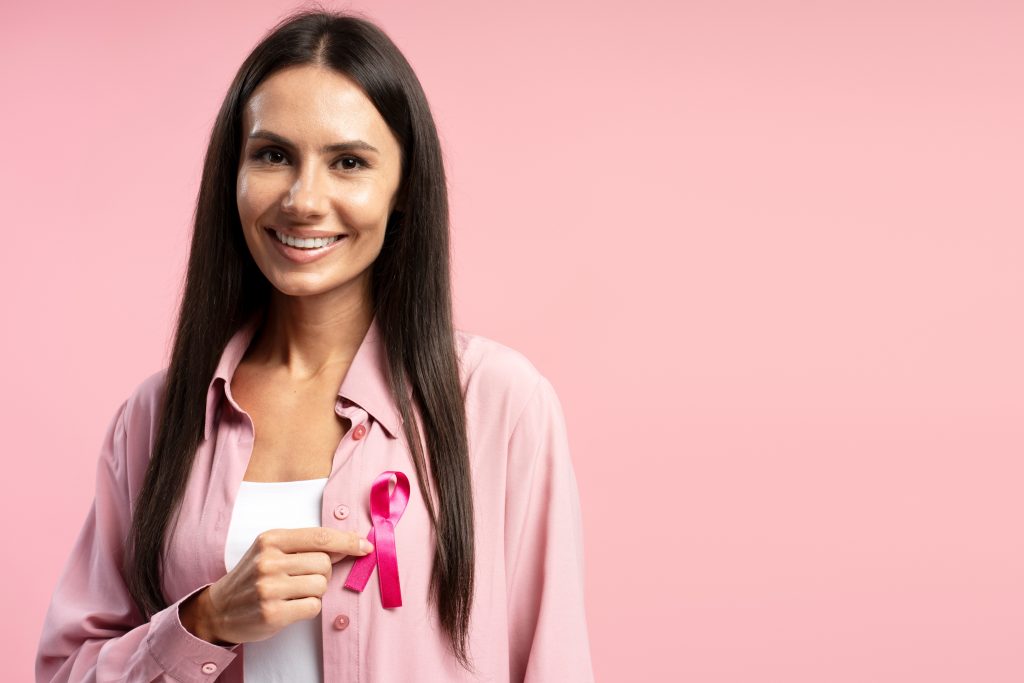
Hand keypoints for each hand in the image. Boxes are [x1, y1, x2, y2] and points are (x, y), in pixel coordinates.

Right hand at [179, 527, 372, 644]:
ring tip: (294, 593)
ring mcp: (269, 588)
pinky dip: (309, 608)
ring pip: (321, 586)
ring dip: (316, 592)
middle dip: (323, 573)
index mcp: (271, 539)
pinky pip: (314, 607)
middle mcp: (269, 561)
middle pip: (325, 563)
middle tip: (304, 579)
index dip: (348, 541)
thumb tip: (350, 544)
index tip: (365, 546)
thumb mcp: (272, 551)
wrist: (219, 609)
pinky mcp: (272, 613)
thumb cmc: (253, 577)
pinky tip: (291, 607)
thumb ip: (307, 545)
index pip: (320, 536)